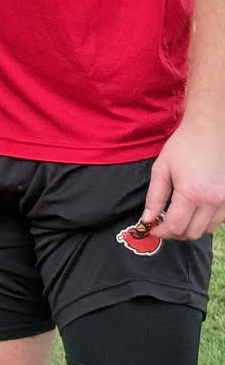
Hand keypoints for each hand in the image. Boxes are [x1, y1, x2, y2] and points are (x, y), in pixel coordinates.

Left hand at [141, 121, 224, 239]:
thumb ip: (154, 197)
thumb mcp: (161, 169)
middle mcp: (212, 201)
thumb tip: (147, 219)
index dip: (161, 232)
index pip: (175, 227)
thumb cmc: (184, 146)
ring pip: (208, 229)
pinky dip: (207, 221)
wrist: (211, 130)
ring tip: (179, 219)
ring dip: (192, 228)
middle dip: (175, 233)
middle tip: (163, 226)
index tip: (152, 228)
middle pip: (192, 233)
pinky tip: (196, 211)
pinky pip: (221, 220)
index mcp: (191, 194)